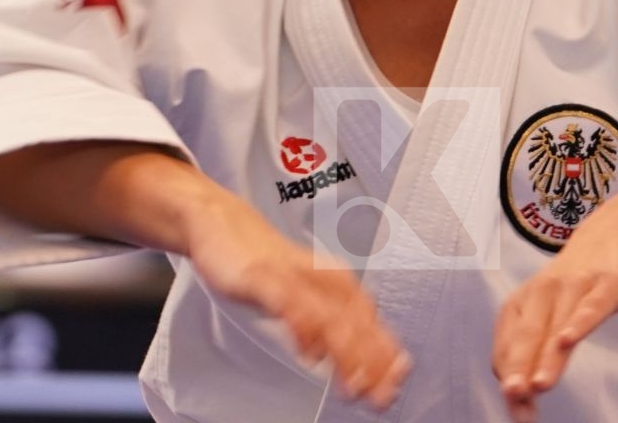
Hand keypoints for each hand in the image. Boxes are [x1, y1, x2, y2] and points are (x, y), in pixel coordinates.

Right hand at [183, 194, 410, 409]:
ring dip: (346, 352)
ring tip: (352, 384)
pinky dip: (303, 328)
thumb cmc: (266, 264)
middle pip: (356, 322)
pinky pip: (287, 302)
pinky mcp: (262, 276)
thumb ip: (328, 326)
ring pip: (328, 315)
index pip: (369, 322)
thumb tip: (352, 362)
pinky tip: (309, 354)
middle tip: (378, 395)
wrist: (224, 223)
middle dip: (372, 362)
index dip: (385, 354)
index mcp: (336, 283)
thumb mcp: (304, 296)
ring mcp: (292, 277)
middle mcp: (321, 279)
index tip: (393, 385)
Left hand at [492, 209, 617, 421]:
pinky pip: (590, 307)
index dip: (510, 380)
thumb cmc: (574, 285)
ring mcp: (573, 288)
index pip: (508, 348)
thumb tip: (520, 396)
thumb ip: (535, 354)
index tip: (514, 411)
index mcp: (521, 305)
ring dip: (546, 357)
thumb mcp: (549, 316)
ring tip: (537, 386)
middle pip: (526, 338)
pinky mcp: (604, 285)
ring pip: (556, 327)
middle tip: (513, 398)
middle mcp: (541, 294)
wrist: (612, 236)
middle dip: (518, 370)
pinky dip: (578, 323)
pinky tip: (569, 340)